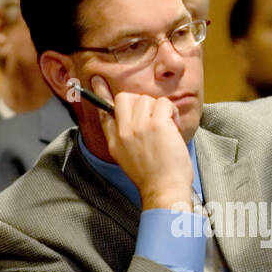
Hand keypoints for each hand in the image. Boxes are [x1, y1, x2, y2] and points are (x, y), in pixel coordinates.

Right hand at [90, 76, 193, 209]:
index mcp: (115, 141)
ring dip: (161, 110)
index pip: (104, 111)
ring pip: (147, 99)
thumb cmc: (153, 176)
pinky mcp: (157, 125)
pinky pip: (164, 103)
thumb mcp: (127, 157)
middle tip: (154, 120)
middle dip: (142, 103)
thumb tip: (124, 118)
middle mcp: (123, 132)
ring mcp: (139, 127)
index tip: (97, 81)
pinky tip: (174, 127)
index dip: (101, 94)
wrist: (164, 190)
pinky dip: (173, 113)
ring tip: (167, 128)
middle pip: (125, 98)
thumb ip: (122, 136)